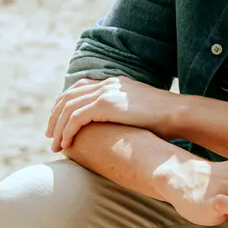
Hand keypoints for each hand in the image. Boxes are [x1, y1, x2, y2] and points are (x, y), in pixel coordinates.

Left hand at [48, 76, 178, 151]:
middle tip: (50, 134)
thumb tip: (120, 128)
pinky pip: (76, 118)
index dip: (65, 103)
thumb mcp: (141, 112)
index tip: (59, 120)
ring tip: (55, 144)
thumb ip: (126, 113)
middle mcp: (107, 84)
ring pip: (68, 108)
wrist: (177, 114)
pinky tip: (66, 143)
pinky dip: (67, 131)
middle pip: (69, 96)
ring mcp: (106, 93)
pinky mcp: (105, 105)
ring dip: (58, 128)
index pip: (80, 87)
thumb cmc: (166, 120)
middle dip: (55, 116)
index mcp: (115, 83)